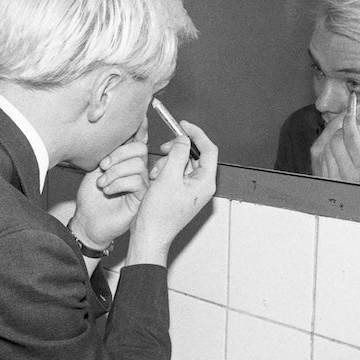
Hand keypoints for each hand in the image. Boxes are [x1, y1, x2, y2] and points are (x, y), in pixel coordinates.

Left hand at [72, 117, 150, 249]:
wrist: (88, 221)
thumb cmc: (91, 197)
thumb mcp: (96, 167)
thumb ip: (107, 150)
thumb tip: (113, 129)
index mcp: (127, 160)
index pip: (138, 140)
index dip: (140, 127)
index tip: (139, 115)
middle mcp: (137, 170)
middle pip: (140, 149)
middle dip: (119, 154)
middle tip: (103, 166)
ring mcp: (142, 184)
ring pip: (137, 165)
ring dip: (115, 172)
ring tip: (102, 183)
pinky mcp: (142, 198)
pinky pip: (137, 181)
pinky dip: (119, 183)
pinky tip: (108, 190)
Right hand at [129, 118, 217, 264]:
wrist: (150, 235)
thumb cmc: (160, 214)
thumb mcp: (168, 177)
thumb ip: (177, 154)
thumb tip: (183, 139)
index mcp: (205, 182)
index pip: (209, 149)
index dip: (196, 134)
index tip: (183, 125)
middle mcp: (201, 185)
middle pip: (195, 155)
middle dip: (177, 151)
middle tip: (164, 149)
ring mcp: (191, 190)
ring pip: (182, 163)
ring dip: (168, 162)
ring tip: (156, 174)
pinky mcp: (180, 193)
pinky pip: (175, 173)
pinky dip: (165, 172)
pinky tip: (155, 180)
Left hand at [310, 103, 359, 187]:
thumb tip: (356, 124)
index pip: (352, 137)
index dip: (350, 120)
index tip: (351, 110)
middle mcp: (347, 176)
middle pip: (336, 138)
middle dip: (342, 131)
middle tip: (349, 132)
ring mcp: (332, 179)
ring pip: (326, 145)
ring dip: (334, 140)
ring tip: (345, 148)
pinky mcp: (322, 179)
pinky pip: (321, 155)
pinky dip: (328, 149)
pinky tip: (337, 155)